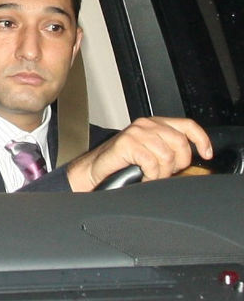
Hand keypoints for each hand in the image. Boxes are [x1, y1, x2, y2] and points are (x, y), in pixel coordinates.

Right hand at [66, 117, 212, 191]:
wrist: (94, 169)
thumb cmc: (120, 163)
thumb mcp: (150, 152)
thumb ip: (168, 148)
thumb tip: (191, 158)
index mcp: (154, 124)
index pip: (187, 126)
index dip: (201, 140)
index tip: (206, 154)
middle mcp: (146, 124)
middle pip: (180, 143)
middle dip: (177, 163)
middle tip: (164, 172)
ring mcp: (136, 132)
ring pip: (167, 155)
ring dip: (161, 172)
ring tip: (151, 175)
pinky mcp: (127, 143)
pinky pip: (152, 162)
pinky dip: (150, 175)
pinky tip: (142, 176)